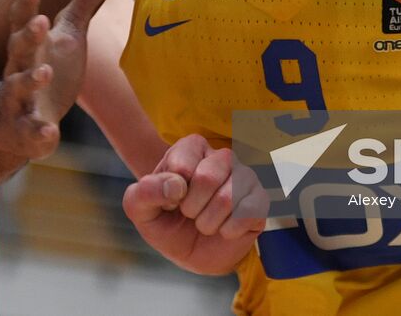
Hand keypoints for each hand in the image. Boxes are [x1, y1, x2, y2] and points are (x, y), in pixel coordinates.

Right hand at [0, 0, 119, 159]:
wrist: (13, 122)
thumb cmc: (47, 66)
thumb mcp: (68, 32)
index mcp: (29, 44)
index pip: (23, 19)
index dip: (27, 3)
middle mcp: (18, 69)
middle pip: (18, 49)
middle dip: (27, 36)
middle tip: (39, 22)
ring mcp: (18, 101)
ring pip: (18, 88)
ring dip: (29, 79)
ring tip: (43, 72)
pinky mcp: (26, 132)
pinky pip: (30, 133)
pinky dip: (38, 133)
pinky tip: (49, 133)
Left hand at [123, 134, 268, 275]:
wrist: (192, 253)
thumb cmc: (166, 223)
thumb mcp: (140, 210)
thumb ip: (144, 193)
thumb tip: (175, 186)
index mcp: (191, 147)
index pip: (180, 166)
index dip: (171, 194)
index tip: (171, 201)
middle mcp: (221, 156)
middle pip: (207, 178)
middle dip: (191, 208)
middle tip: (189, 214)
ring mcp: (244, 177)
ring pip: (228, 198)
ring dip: (208, 223)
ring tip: (205, 223)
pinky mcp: (260, 200)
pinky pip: (248, 213)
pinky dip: (229, 231)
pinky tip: (224, 230)